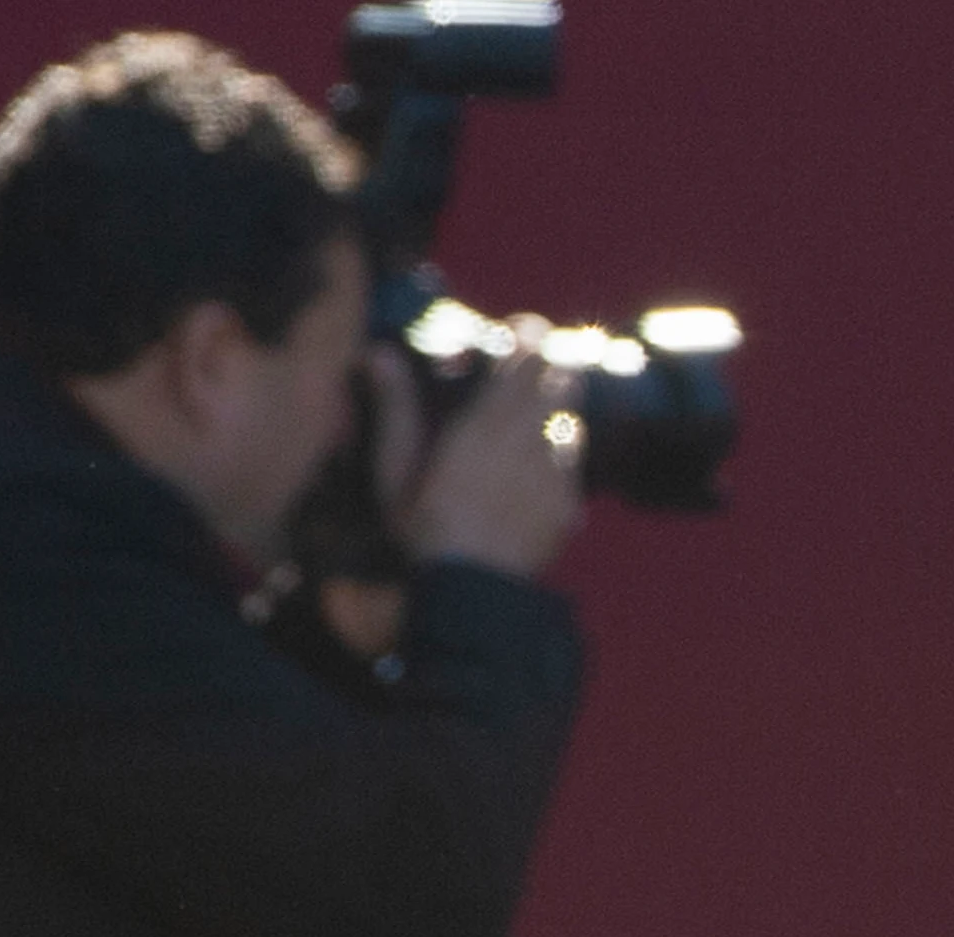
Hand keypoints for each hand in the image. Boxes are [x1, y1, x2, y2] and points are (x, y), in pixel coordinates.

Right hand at [383, 330, 585, 580]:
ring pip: (570, 421)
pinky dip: (564, 449)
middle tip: (547, 355)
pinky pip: (574, 463)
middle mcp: (523, 445)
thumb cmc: (422, 530)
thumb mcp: (395, 471)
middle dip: (554, 366)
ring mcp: (552, 476)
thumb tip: (379, 354)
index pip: (520, 367)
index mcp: (480, 429)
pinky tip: (550, 452)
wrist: (470, 592)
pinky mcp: (568, 506)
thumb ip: (394, 410)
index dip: (530, 340)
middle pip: (556, 386)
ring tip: (551, 398)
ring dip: (562, 405)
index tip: (528, 326)